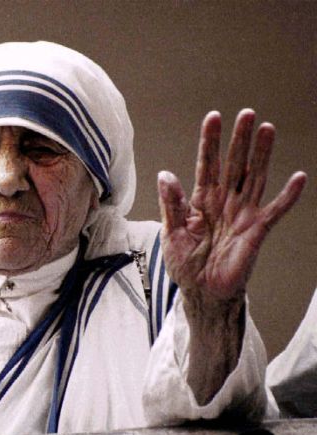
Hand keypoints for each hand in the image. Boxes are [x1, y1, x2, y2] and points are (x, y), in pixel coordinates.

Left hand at [158, 109, 305, 306]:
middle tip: (247, 114)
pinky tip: (299, 177)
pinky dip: (287, 196)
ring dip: (262, 154)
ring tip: (268, 129)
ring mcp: (242, 214)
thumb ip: (171, 204)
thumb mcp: (171, 233)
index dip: (210, 142)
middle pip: (234, 164)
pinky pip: (275, 210)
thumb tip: (165, 174)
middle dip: (239, 139)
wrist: (201, 292)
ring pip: (254, 177)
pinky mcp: (257, 231)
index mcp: (200, 200)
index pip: (207, 164)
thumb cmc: (185, 263)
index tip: (214, 117)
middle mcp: (224, 201)